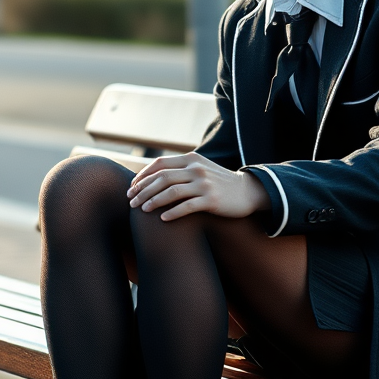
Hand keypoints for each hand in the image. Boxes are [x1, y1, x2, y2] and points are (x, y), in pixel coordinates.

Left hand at [127, 152, 269, 221]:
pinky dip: (172, 213)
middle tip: (131, 202)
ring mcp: (204, 184)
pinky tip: (162, 219)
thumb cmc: (218, 183)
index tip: (132, 188)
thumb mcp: (200, 168)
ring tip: (143, 210)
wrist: (247, 191)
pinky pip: (186, 207)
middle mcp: (197, 168)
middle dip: (143, 190)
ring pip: (171, 192)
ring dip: (153, 201)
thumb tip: (152, 176)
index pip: (160, 164)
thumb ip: (181, 169)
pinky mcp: (211, 199)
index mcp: (191, 159)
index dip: (142, 176)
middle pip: (162, 178)